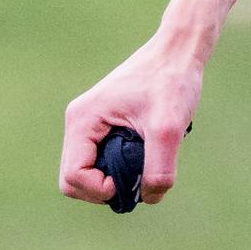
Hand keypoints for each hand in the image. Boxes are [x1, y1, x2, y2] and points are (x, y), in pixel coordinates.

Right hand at [59, 41, 204, 205]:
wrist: (177, 53)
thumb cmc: (171, 82)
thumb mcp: (168, 128)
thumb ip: (159, 168)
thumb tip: (149, 196)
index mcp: (82, 121)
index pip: (73, 177)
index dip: (101, 190)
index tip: (133, 179)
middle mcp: (79, 123)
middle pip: (73, 181)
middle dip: (104, 190)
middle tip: (139, 179)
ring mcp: (89, 126)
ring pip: (87, 174)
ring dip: (113, 181)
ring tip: (144, 166)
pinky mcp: (103, 128)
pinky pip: (100, 163)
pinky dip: (120, 170)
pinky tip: (145, 156)